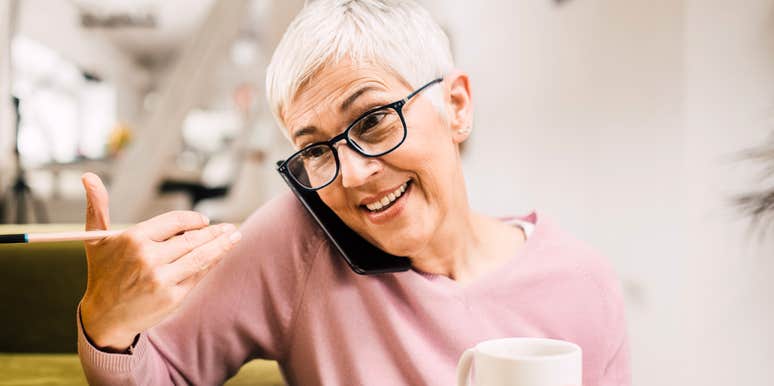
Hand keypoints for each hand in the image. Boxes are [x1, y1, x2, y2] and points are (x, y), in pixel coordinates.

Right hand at [79, 172, 240, 351]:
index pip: (175, 221)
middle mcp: (148, 258)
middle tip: (230, 227)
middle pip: (192, 239)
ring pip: (200, 256)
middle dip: (215, 232)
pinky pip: (198, 274)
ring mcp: (162, 278)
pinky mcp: (172, 296)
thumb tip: (89, 176)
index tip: (203, 221)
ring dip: (222, 245)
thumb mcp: (95, 239)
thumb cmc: (102, 273)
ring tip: (235, 236)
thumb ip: (97, 207)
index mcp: (134, 238)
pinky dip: (211, 263)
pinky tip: (220, 255)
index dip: (193, 220)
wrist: (104, 318)